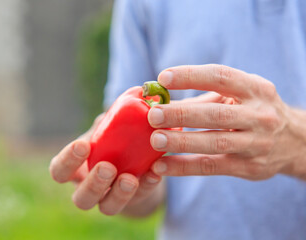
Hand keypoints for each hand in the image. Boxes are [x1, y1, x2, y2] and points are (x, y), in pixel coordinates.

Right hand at [49, 114, 163, 215]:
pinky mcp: (133, 202)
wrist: (131, 163)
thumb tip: (120, 107)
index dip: (68, 161)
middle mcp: (88, 189)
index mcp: (74, 170)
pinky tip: (155, 172)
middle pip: (81, 198)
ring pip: (107, 208)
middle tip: (107, 167)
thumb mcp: (106, 131)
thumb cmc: (110, 142)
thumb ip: (108, 121)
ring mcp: (110, 199)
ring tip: (130, 179)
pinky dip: (147, 185)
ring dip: (119, 195)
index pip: (59, 171)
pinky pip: (139, 199)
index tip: (83, 145)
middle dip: (93, 184)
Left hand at [148, 64, 305, 179]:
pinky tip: (161, 166)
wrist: (293, 142)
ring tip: (155, 140)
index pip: (221, 77)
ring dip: (182, 141)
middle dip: (183, 114)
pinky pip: (212, 167)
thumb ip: (200, 100)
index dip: (191, 76)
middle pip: (217, 114)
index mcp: (255, 89)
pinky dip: (184, 167)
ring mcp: (256, 143)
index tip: (163, 78)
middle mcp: (260, 115)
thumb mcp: (236, 97)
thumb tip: (158, 101)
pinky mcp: (249, 168)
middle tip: (154, 115)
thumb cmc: (252, 111)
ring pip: (216, 142)